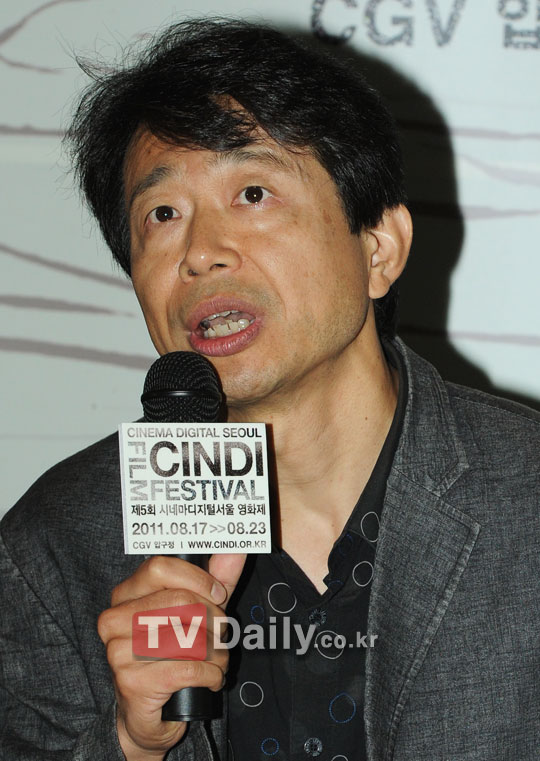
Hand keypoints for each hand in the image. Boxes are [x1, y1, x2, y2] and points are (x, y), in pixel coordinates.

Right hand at [97, 554, 245, 760]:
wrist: (146, 714)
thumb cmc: (173, 654)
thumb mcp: (198, 611)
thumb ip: (216, 578)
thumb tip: (235, 549)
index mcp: (126, 595)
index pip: (159, 568)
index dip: (198, 580)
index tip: (218, 595)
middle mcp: (115, 619)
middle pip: (181, 601)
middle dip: (215, 620)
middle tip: (221, 635)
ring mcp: (119, 651)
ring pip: (189, 638)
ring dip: (217, 652)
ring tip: (217, 659)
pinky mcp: (132, 682)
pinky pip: (189, 669)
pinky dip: (212, 675)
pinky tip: (211, 678)